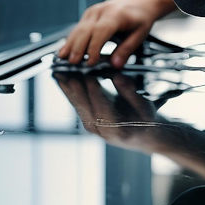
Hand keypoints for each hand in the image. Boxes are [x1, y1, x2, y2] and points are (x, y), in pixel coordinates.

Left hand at [53, 72, 167, 153]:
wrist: (142, 135)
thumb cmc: (145, 119)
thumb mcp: (144, 106)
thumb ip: (130, 92)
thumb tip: (118, 76)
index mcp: (116, 129)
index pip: (102, 108)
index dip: (95, 91)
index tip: (89, 75)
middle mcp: (100, 130)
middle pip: (84, 106)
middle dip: (75, 86)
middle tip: (68, 69)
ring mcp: (91, 126)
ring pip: (76, 104)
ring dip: (67, 87)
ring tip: (59, 69)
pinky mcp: (86, 120)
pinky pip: (75, 103)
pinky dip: (68, 89)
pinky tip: (61, 76)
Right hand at [58, 0, 176, 67]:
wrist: (141, 1)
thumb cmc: (140, 17)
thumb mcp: (140, 35)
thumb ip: (127, 50)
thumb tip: (115, 64)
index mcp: (116, 15)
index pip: (101, 31)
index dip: (93, 47)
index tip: (90, 62)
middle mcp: (102, 10)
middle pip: (85, 29)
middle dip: (78, 47)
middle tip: (73, 62)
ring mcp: (94, 11)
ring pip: (79, 28)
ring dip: (70, 43)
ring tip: (63, 57)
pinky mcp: (89, 14)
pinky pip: (78, 27)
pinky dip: (71, 39)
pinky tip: (66, 49)